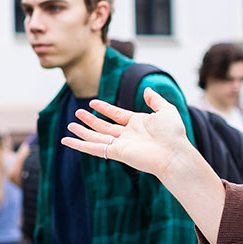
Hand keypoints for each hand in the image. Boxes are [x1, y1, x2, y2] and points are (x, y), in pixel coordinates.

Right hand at [61, 88, 194, 178]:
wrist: (174, 153)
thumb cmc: (173, 134)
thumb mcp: (166, 110)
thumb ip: (155, 100)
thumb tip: (147, 89)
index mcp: (137, 124)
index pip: (116, 114)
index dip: (104, 108)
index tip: (93, 103)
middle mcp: (127, 135)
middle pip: (104, 127)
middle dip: (90, 120)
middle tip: (77, 113)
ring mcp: (121, 145)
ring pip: (96, 137)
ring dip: (83, 132)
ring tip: (69, 125)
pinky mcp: (116, 153)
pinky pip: (94, 149)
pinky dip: (80, 145)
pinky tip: (68, 141)